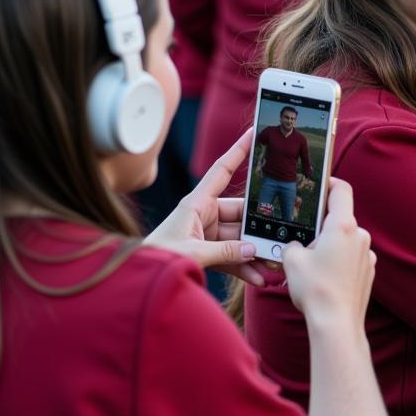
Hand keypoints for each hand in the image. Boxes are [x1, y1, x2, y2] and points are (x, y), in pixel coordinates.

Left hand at [144, 130, 270, 286]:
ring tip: (271, 263)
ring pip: (238, 238)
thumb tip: (252, 249)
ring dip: (254, 251)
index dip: (238, 151)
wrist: (136, 282)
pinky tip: (256, 276)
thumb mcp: (191, 253)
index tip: (254, 132)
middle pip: (240, 212)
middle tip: (279, 235)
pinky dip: (244, 266)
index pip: (222, 170)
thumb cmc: (155, 259)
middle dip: (259, 226)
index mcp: (195, 203)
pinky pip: (231, 256)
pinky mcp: (206, 251)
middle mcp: (203, 214)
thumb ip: (224, 252)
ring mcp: (205, 234)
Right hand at [282, 178, 375, 334]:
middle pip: (341, 218)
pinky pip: (352, 257)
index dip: (329, 183)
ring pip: (346, 239)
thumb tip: (296, 245)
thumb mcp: (291, 260)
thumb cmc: (315, 289)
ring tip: (310, 262)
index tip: (318, 185)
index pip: (341, 190)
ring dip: (330, 244)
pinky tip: (324, 277)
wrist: (337, 324)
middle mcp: (360, 236)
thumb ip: (292, 244)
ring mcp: (367, 255)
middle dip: (321, 224)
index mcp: (343, 226)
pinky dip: (339, 260)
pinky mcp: (369, 272)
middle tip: (302, 235)